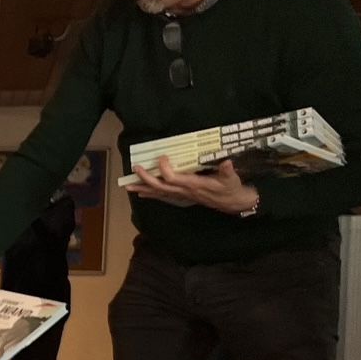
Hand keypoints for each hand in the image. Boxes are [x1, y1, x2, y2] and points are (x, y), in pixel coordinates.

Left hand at [126, 157, 259, 213]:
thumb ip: (228, 171)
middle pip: (161, 186)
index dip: (165, 169)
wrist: (232, 203)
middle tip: (136, 168)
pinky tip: (141, 192)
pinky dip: (151, 193)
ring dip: (143, 188)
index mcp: (194, 185)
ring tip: (128, 186)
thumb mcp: (232, 179)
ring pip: (159, 192)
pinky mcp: (182, 196)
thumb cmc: (231, 188)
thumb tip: (227, 162)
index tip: (162, 157)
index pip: (174, 179)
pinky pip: (163, 196)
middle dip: (147, 178)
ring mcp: (182, 195)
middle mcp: (185, 191)